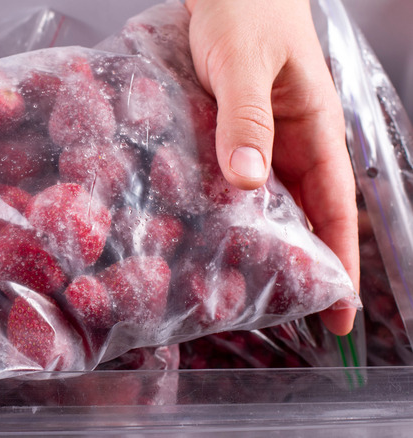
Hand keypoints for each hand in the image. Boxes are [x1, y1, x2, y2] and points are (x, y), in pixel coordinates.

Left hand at [186, 0, 358, 334]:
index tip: (340, 313)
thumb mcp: (244, 62)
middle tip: (279, 312)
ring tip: (236, 284)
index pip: (334, 207)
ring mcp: (257, 136)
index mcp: (313, 128)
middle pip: (301, 213)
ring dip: (256, 239)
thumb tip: (247, 182)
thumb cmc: (245, 7)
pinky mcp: (226, 129)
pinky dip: (222, 206)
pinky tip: (202, 229)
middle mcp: (288, 140)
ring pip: (264, 200)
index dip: (339, 260)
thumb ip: (246, 118)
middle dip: (296, 263)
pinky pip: (230, 176)